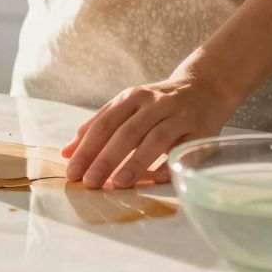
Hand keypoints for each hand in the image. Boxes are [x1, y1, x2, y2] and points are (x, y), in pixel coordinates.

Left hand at [61, 72, 238, 188]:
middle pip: (126, 133)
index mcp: (131, 97)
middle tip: (90, 182)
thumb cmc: (157, 104)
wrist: (205, 87)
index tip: (72, 172)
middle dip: (105, 159)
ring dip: (135, 162)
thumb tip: (66, 152)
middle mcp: (154, 104)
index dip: (86, 148)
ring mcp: (179, 116)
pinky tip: (156, 179)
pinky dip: (170, 163)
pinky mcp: (201, 129)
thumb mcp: (126, 107)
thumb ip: (97, 127)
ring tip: (118, 184)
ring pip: (155, 139)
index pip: (104, 124)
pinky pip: (183, 147)